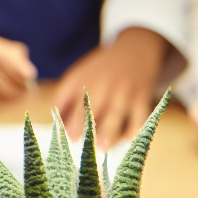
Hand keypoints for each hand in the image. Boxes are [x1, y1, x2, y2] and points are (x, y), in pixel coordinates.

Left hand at [54, 28, 169, 148]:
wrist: (134, 49)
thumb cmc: (101, 70)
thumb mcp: (80, 74)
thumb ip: (67, 95)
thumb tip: (56, 123)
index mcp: (82, 77)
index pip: (69, 98)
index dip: (65, 117)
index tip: (63, 135)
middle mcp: (102, 82)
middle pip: (91, 107)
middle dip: (83, 126)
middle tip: (78, 145)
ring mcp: (123, 88)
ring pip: (115, 113)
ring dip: (108, 131)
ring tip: (102, 148)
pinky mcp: (141, 93)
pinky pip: (139, 113)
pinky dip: (136, 126)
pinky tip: (130, 139)